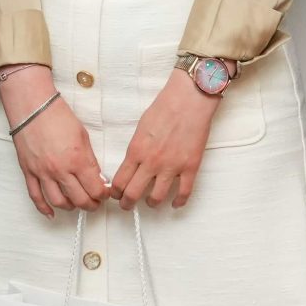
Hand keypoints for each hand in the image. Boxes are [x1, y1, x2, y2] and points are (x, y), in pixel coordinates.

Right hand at [0, 68, 107, 217]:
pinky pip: (36, 197)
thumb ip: (89, 160)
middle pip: (80, 200)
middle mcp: (60, 170)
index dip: (103, 194)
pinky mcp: (29, 172)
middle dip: (91, 204)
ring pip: (59, 202)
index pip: (95, 188)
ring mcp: (43, 173)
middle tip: (95, 202)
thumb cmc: (58, 116)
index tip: (105, 193)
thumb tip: (96, 177)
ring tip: (77, 204)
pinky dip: (44, 208)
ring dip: (71, 207)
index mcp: (77, 159)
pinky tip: (52, 213)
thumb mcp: (83, 136)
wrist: (32, 107)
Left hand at [110, 73, 218, 208]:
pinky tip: (175, 203)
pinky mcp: (190, 167)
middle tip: (127, 205)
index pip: (119, 181)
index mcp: (136, 151)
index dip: (115, 192)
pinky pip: (184, 193)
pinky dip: (178, 202)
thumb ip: (136, 148)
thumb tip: (133, 163)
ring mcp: (172, 167)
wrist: (189, 100)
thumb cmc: (164, 108)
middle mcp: (152, 162)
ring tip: (150, 201)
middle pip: (133, 194)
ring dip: (151, 203)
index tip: (116, 194)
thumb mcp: (140, 128)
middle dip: (127, 204)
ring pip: (156, 198)